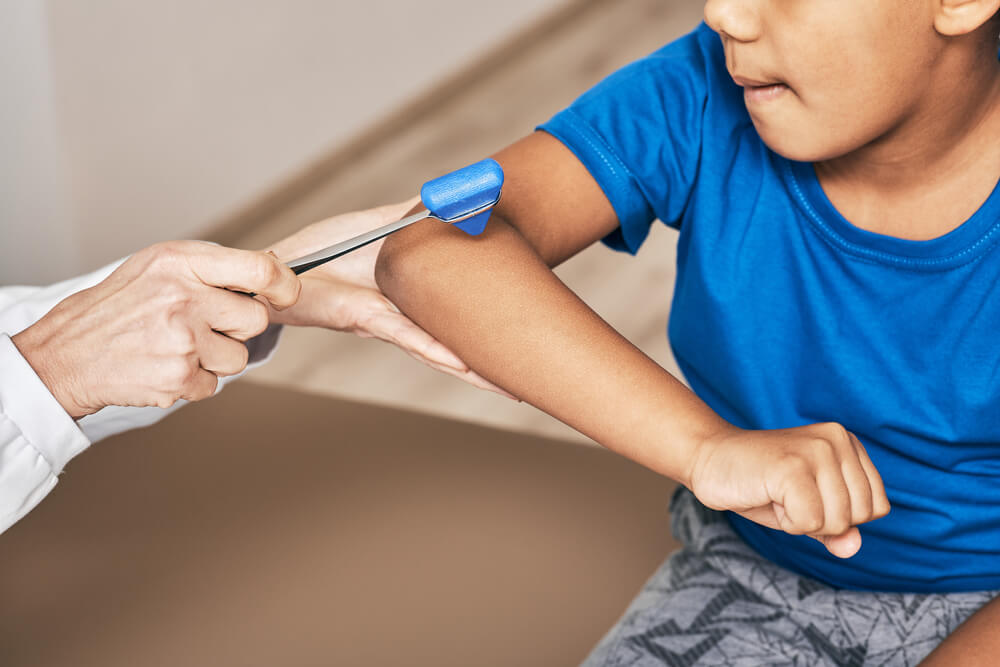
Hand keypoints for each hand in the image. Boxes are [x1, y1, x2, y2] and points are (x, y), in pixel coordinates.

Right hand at [12, 241, 299, 416]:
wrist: (66, 354)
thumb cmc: (118, 308)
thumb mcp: (158, 267)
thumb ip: (211, 268)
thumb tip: (272, 273)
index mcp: (180, 262)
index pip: (261, 270)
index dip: (284, 285)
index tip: (286, 293)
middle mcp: (183, 297)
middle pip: (255, 319)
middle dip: (236, 328)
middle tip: (200, 326)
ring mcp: (181, 339)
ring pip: (238, 357)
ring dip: (214, 359)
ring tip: (174, 347)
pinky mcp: (178, 376)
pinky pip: (213, 384)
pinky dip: (193, 381)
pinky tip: (162, 366)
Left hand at [264, 200, 510, 397]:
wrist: (280, 269)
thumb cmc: (321, 253)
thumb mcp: (375, 225)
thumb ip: (410, 214)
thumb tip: (442, 195)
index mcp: (412, 295)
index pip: (458, 312)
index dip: (489, 322)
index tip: (524, 331)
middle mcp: (407, 316)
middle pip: (457, 343)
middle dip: (491, 365)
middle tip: (531, 377)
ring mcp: (391, 322)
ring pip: (441, 350)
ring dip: (474, 370)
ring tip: (508, 385)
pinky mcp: (368, 320)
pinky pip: (409, 337)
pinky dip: (436, 350)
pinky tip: (463, 365)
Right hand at [688, 422, 890, 557]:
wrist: (708, 459)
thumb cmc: (759, 484)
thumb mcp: (806, 509)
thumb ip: (836, 528)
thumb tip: (853, 546)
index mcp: (848, 444)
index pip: (876, 507)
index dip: (838, 516)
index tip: (804, 495)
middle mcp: (837, 440)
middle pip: (858, 516)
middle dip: (820, 521)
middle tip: (786, 496)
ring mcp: (815, 450)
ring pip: (836, 522)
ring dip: (801, 521)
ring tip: (776, 493)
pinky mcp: (792, 466)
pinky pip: (809, 522)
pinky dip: (786, 522)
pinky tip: (767, 495)